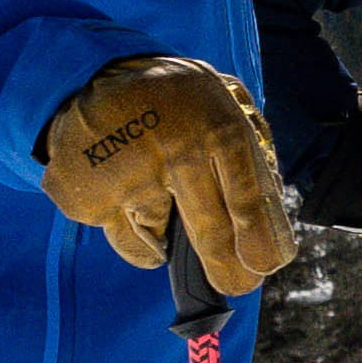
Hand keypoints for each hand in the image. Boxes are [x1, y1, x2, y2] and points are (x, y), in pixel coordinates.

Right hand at [39, 57, 294, 301]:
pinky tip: (131, 198)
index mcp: (217, 126)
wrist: (93, 76)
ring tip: (163, 194)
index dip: (259, 237)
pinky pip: (129, 240)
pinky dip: (137, 233)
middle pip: (210, 229)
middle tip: (237, 286)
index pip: (247, 196)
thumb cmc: (175, 101)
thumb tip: (270, 213)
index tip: (265, 265)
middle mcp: (176, 150)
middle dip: (228, 268)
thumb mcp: (222, 102)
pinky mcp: (91, 197)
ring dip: (171, 236)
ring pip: (165, 239)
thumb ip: (250, 151)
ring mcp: (130, 175)